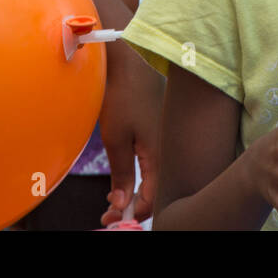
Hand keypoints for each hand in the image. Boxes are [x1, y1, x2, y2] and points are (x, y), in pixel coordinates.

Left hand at [97, 42, 163, 225]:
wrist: (129, 58)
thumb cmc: (122, 94)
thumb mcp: (115, 138)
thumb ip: (121, 173)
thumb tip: (121, 203)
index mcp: (160, 154)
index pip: (152, 197)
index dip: (133, 212)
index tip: (112, 219)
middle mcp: (167, 148)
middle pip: (156, 189)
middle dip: (134, 205)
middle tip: (109, 213)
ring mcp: (165, 136)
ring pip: (155, 175)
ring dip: (136, 190)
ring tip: (114, 198)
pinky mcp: (159, 127)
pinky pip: (154, 160)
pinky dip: (141, 173)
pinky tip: (127, 174)